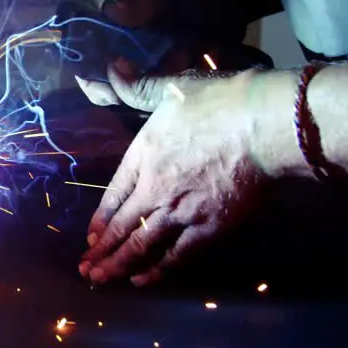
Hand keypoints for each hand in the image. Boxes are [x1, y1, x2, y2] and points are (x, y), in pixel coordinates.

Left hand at [77, 68, 271, 285]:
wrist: (261, 126)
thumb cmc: (219, 102)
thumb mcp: (172, 87)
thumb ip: (138, 86)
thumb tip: (110, 67)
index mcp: (143, 154)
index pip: (114, 193)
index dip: (101, 217)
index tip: (90, 236)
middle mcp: (155, 187)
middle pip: (123, 225)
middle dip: (102, 251)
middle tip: (86, 269)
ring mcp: (181, 211)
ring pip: (143, 245)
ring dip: (119, 265)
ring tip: (102, 280)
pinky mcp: (210, 228)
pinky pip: (178, 256)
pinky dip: (159, 270)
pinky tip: (144, 280)